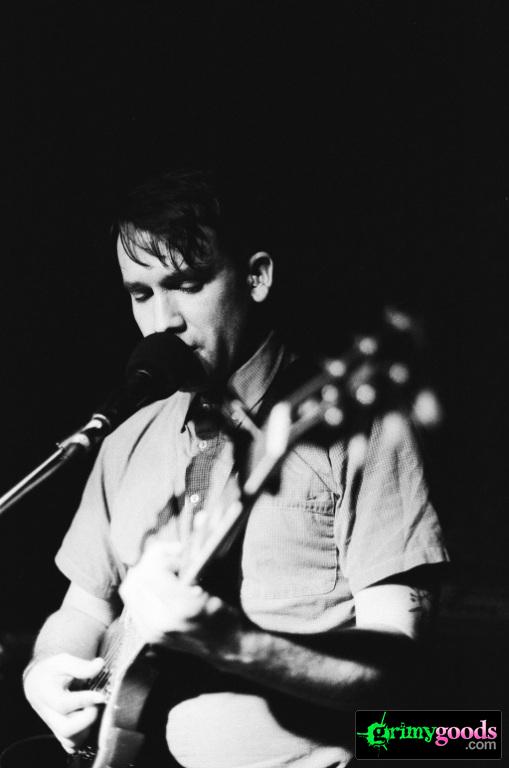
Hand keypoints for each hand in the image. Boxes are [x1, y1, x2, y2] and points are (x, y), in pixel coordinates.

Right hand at [23, 654, 105, 753]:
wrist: (38, 683)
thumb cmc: (51, 671)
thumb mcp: (62, 661)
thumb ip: (80, 665)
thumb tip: (99, 665)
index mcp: (45, 694)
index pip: (63, 704)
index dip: (84, 701)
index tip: (100, 696)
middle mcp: (48, 714)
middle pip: (66, 729)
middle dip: (87, 718)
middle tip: (96, 703)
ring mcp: (53, 726)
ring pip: (70, 740)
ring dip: (87, 727)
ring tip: (91, 709)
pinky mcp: (59, 733)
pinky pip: (71, 745)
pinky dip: (83, 737)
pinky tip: (88, 720)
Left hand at [119, 540, 238, 654]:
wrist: (230, 648)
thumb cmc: (228, 612)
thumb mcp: (220, 580)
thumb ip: (204, 550)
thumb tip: (200, 516)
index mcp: (183, 607)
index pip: (153, 570)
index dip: (164, 554)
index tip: (179, 551)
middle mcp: (163, 622)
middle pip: (136, 578)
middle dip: (151, 561)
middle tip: (170, 557)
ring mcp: (154, 631)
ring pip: (131, 590)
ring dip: (144, 574)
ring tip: (164, 570)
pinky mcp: (150, 635)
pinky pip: (134, 602)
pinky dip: (142, 588)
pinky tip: (159, 585)